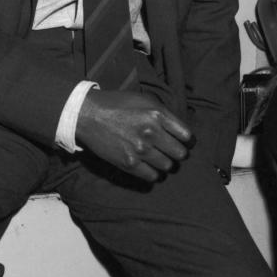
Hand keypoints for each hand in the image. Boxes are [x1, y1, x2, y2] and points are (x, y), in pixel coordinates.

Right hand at [76, 89, 193, 181]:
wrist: (88, 115)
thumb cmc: (117, 105)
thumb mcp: (143, 100)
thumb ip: (163, 114)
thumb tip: (179, 129)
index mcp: (158, 114)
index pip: (187, 136)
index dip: (188, 141)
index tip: (184, 143)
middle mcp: (152, 132)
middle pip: (180, 154)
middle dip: (178, 153)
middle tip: (171, 152)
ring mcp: (140, 149)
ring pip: (168, 166)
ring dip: (166, 164)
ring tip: (159, 158)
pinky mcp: (129, 163)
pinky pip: (152, 176)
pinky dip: (154, 174)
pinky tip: (149, 167)